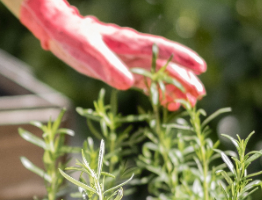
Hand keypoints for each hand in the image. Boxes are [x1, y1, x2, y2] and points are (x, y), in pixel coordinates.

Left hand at [18, 0, 205, 109]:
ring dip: (175, 88)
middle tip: (198, 95)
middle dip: (184, 79)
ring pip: (159, 75)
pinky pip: (147, 82)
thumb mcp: (89, 52)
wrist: (61, 33)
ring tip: (189, 103)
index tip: (201, 68)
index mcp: (131, 44)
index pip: (163, 50)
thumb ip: (108, 67)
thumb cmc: (74, 38)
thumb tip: (128, 85)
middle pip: (166, 65)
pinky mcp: (123, 70)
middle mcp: (135, 52)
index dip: (182, 59)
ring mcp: (130, 61)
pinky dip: (159, 92)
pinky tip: (168, 104)